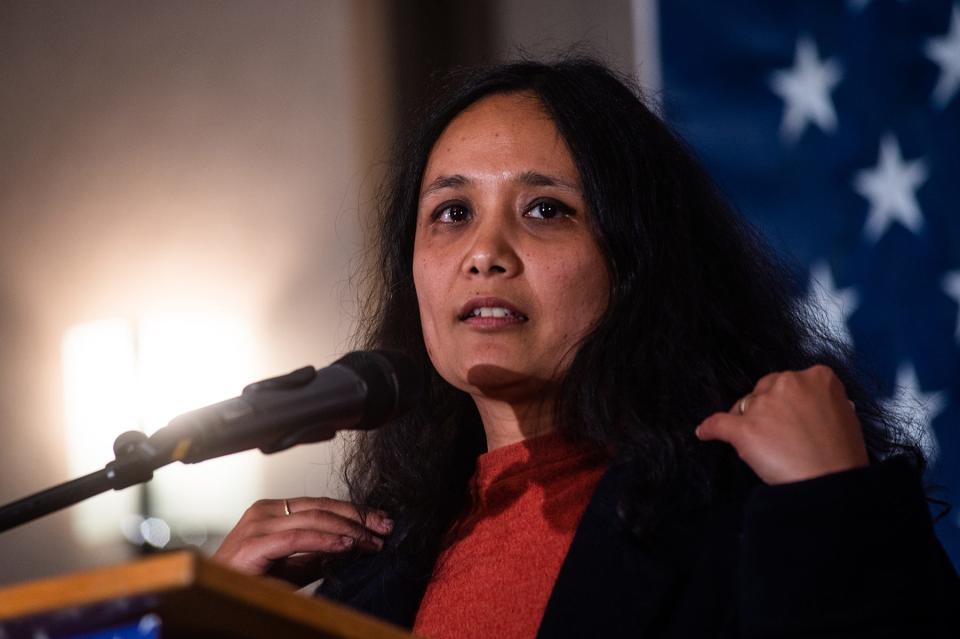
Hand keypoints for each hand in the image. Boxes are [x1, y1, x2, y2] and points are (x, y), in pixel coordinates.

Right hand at [211, 496, 392, 583]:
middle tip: (385, 527)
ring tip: (371, 540)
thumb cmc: (249, 582)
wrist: (214, 596)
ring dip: (348, 529)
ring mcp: (258, 524)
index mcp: (274, 510)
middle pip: (322, 506)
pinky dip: (325, 540)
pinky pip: (297, 537)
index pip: (322, 504)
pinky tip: (345, 545)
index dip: (354, 511)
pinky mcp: (254, 543)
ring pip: (314, 518)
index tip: (380, 522)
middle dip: (358, 516)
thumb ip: (317, 554)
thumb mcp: (293, 565)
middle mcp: (265, 511)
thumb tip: (350, 547)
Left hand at [695, 365, 868, 484]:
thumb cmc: (843, 456)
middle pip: (764, 389)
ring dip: (747, 421)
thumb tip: (813, 406)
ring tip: (758, 444)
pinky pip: (719, 423)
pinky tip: (704, 433)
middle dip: (765, 408)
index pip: (791, 382)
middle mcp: (789, 383)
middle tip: (775, 432)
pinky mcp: (744, 428)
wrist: (832, 483)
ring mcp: (764, 405)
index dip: (787, 400)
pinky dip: (710, 429)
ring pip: (744, 406)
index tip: (789, 416)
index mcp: (819, 377)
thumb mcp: (845, 416)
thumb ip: (823, 403)